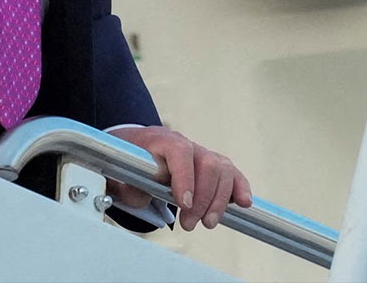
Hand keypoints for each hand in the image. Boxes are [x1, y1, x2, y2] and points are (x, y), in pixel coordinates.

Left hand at [107, 126, 251, 231]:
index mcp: (161, 140)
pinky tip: (244, 203)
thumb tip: (142, 197)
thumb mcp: (122, 175)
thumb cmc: (131, 164)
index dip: (185, 177)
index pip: (179, 151)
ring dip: (219, 200)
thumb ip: (131, 187)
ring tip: (208, 223)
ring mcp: (201, 153)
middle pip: (207, 163)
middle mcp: (185, 142)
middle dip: (202, 199)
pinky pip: (232, 173)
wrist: (136, 149)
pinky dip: (240, 188)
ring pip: (222, 169)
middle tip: (189, 225)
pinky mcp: (213, 165)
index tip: (183, 204)